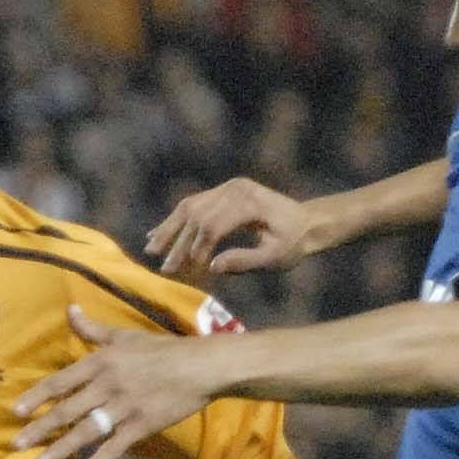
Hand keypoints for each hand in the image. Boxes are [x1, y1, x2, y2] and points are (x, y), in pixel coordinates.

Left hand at [11, 305, 227, 458]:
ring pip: (86, 430)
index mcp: (102, 361)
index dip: (38, 396)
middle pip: (68, 409)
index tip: (16, 411)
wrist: (201, 366)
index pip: (62, 381)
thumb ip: (93, 329)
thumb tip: (70, 310)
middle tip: (16, 444)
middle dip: (40, 427)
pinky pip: (116, 447)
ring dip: (62, 448)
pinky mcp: (142, 426)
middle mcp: (108, 384)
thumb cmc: (162, 349)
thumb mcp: (125, 335)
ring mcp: (124, 407)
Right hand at [145, 177, 313, 279]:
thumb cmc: (294, 243)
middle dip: (178, 243)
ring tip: (150, 250)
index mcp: (249, 203)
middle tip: (165, 268)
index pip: (212, 225)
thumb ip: (245, 261)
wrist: (307, 221)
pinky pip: (194, 204)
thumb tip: (212, 267)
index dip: (197, 248)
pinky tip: (157, 234)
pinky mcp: (224, 191)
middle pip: (196, 214)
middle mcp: (235, 189)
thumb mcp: (275, 257)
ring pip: (190, 206)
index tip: (190, 271)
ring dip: (169, 229)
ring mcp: (228, 187)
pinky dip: (176, 220)